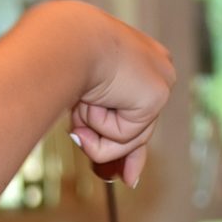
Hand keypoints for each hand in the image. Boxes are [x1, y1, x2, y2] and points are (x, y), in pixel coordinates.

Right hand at [65, 3, 175, 186]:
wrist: (65, 43)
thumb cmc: (61, 59)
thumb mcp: (78, 101)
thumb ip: (95, 129)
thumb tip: (100, 163)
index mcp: (139, 61)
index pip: (140, 113)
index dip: (129, 147)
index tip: (129, 178)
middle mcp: (156, 69)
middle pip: (137, 132)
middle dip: (107, 146)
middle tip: (77, 135)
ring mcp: (160, 82)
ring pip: (128, 140)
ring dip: (94, 132)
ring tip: (81, 106)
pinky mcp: (156, 96)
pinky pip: (125, 137)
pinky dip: (100, 127)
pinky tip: (93, 100)